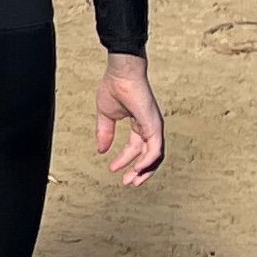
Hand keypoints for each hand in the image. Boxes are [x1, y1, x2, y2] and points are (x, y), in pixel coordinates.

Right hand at [94, 56, 164, 183]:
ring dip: (144, 171)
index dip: (124, 160)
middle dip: (139, 171)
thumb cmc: (114, 87)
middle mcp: (150, 127)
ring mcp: (154, 127)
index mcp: (140, 124)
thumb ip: (105, 133)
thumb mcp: (105, 115)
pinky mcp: (155, 125)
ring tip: (132, 181)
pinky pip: (155, 149)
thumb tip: (101, 151)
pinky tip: (137, 169)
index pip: (136, 147)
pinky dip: (148, 161)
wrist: (121, 73)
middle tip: (129, 183)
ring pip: (155, 156)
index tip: (112, 168)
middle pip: (149, 156)